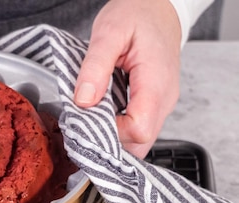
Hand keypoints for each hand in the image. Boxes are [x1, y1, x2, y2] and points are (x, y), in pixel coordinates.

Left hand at [74, 0, 181, 157]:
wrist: (158, 7)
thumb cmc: (136, 15)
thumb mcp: (109, 32)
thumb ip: (95, 67)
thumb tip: (84, 101)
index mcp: (156, 83)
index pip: (138, 130)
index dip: (110, 132)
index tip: (88, 118)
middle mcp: (164, 99)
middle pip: (140, 142)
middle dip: (110, 141)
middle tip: (85, 124)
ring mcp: (162, 103)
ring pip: (140, 141)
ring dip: (114, 138)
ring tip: (92, 119)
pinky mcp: (155, 104)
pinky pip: (139, 128)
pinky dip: (119, 130)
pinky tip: (102, 116)